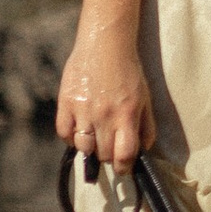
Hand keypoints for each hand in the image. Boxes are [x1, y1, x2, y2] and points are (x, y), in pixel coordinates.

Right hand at [56, 26, 152, 172]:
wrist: (105, 43)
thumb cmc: (128, 71)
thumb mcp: (145, 97)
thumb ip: (146, 126)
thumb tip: (143, 150)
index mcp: (127, 115)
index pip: (124, 155)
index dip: (124, 167)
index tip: (124, 168)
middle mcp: (104, 115)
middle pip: (103, 154)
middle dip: (109, 157)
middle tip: (110, 149)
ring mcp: (83, 109)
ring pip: (83, 148)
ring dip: (90, 149)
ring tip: (95, 140)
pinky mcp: (66, 102)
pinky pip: (64, 133)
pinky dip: (71, 138)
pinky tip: (79, 131)